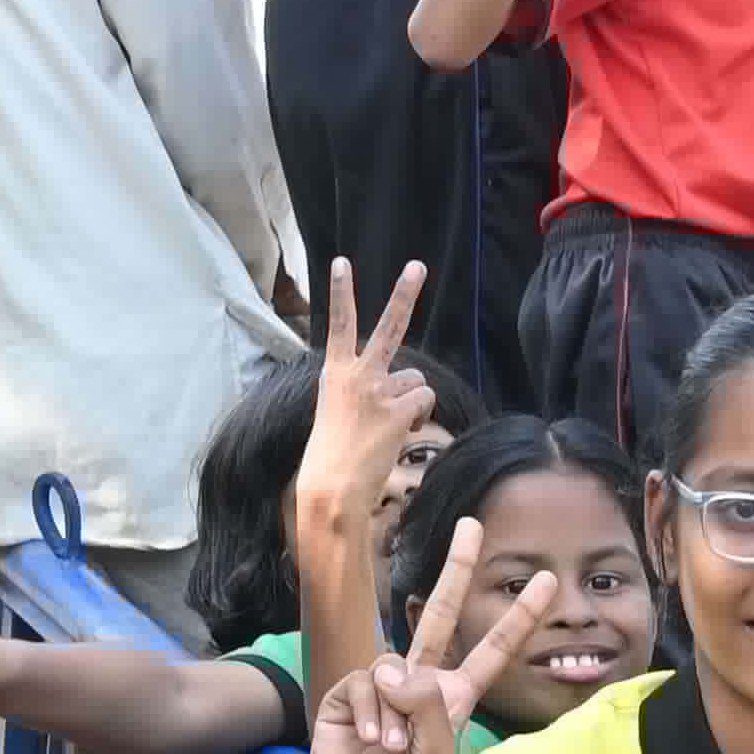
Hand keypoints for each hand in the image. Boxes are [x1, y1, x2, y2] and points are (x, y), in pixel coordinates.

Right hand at [287, 255, 442, 554]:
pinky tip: (402, 433)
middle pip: (388, 327)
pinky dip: (420, 415)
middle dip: (404, 294)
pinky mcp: (399, 411)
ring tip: (392, 426)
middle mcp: (357, 375)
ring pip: (415, 379)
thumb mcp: (333, 415)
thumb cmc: (330, 460)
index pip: (338, 325)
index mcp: (334, 374)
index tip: (342, 263)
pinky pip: (424, 401)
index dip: (341, 293)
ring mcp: (379, 391)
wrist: (332, 490)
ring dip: (412, 400)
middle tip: (417, 267)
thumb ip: (357, 393)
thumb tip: (390, 395)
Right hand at [295, 520, 564, 753]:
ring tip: (392, 749)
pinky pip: (366, 682)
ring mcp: (384, 687)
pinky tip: (371, 740)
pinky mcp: (349, 693)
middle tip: (472, 525)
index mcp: (454, 700)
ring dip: (397, 711)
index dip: (519, 617)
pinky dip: (372, 713)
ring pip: (396, 664)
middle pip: (440, 615)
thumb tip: (399, 667)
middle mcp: (421, 685)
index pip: (492, 651)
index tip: (545, 581)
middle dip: (457, 570)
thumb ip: (430, 710)